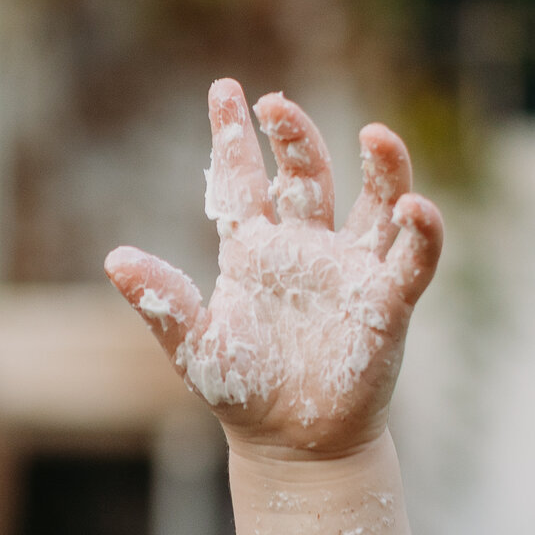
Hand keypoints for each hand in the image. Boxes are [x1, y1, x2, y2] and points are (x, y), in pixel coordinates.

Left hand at [106, 79, 442, 454]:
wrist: (291, 445)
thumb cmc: (241, 392)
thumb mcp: (192, 345)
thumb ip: (160, 301)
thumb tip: (114, 258)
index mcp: (255, 250)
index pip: (244, 180)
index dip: (235, 136)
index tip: (226, 89)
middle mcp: (305, 249)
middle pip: (307, 176)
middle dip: (295, 136)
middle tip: (275, 104)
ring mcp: (350, 271)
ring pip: (375, 202)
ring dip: (381, 167)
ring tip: (375, 134)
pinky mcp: (387, 303)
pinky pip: (412, 258)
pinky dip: (420, 232)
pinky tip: (414, 208)